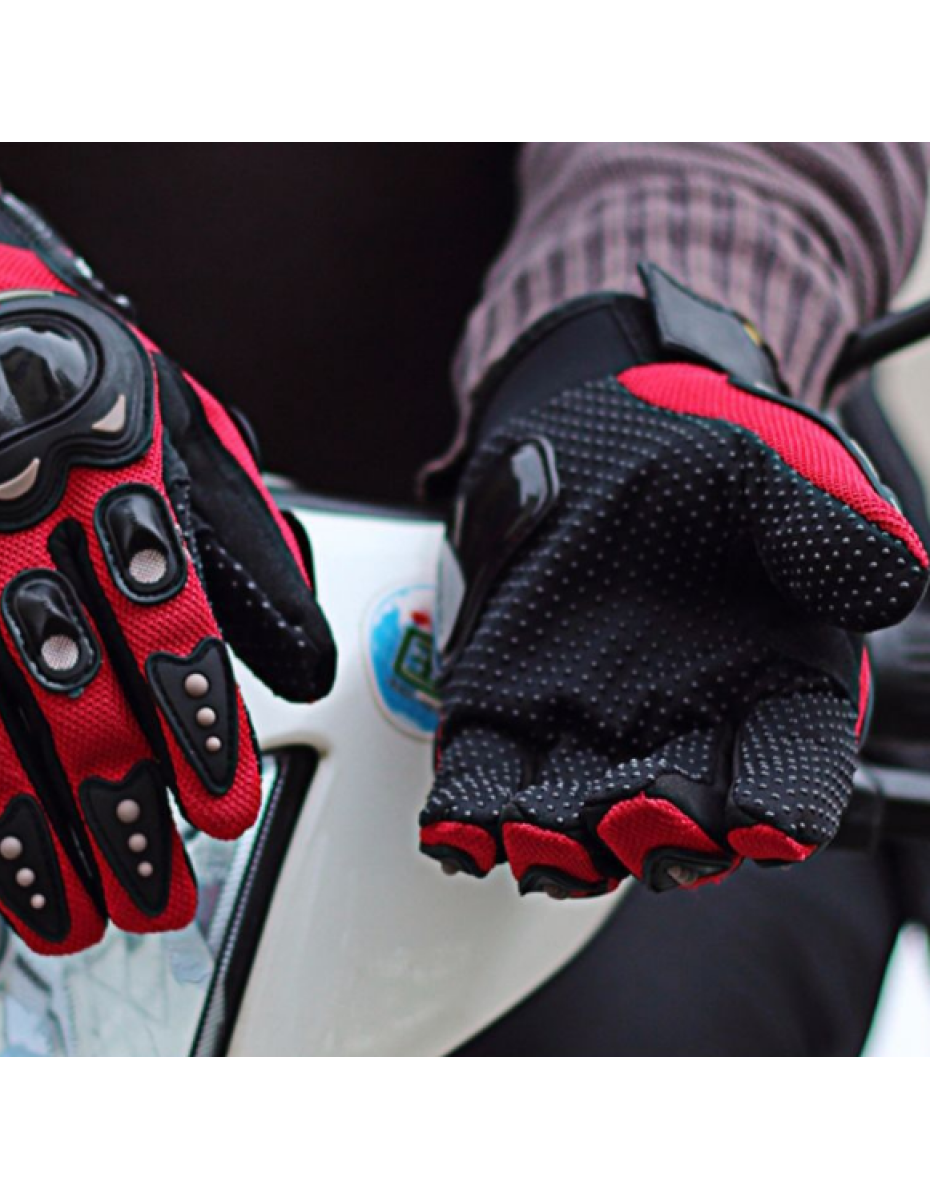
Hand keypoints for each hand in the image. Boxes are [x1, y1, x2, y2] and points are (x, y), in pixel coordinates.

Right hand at [0, 184, 334, 953]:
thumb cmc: (48, 368)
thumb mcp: (166, 416)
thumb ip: (240, 537)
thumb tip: (304, 661)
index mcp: (96, 459)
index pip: (158, 621)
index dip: (194, 728)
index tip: (221, 812)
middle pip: (62, 690)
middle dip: (115, 813)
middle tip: (156, 899)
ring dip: (16, 835)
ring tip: (66, 914)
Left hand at [421, 271, 927, 896]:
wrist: (583, 435)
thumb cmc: (689, 457)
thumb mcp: (768, 472)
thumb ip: (824, 527)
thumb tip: (892, 583)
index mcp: (768, 681)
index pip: (795, 765)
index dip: (787, 801)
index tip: (770, 824)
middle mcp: (679, 724)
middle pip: (681, 812)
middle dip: (664, 834)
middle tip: (646, 827)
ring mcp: (585, 726)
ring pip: (579, 814)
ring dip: (561, 843)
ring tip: (543, 844)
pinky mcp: (501, 709)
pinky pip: (485, 774)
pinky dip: (469, 811)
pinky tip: (456, 833)